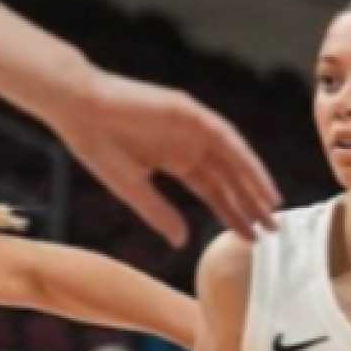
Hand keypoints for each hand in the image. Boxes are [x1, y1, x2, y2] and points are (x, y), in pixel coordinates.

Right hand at [54, 72, 280, 247]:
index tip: (251, 237)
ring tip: (272, 207)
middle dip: (250, 204)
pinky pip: (224, 136)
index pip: (214, 192)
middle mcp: (188, 144)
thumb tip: (183, 242)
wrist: (78, 109)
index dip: (232, 214)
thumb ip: (160, 213)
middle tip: (272, 230)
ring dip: (253, 181)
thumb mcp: (132, 189)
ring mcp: (191, 126)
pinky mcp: (188, 110)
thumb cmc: (98, 147)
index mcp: (175, 160)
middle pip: (228, 178)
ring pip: (233, 158)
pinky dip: (242, 156)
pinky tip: (256, 178)